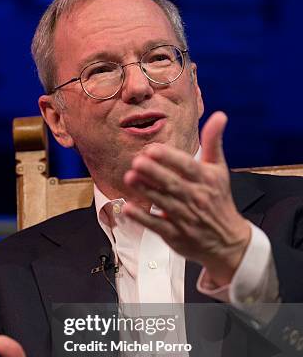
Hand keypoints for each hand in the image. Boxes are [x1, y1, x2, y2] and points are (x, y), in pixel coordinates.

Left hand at [123, 111, 250, 286]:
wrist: (227, 241)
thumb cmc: (218, 201)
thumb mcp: (219, 170)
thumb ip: (214, 143)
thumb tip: (219, 115)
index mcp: (207, 181)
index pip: (188, 167)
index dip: (170, 158)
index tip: (153, 149)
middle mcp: (196, 198)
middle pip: (173, 184)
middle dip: (154, 173)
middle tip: (137, 161)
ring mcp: (185, 218)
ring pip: (163, 202)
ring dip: (146, 191)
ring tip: (129, 177)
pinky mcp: (175, 235)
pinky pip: (157, 226)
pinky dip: (143, 218)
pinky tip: (128, 208)